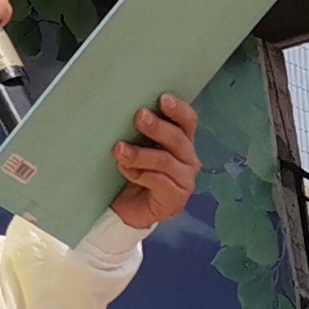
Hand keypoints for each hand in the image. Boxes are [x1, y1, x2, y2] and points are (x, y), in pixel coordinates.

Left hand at [109, 95, 200, 229]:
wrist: (129, 210)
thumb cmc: (134, 171)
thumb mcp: (137, 146)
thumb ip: (139, 131)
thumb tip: (123, 107)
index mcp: (182, 141)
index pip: (188, 121)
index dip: (178, 109)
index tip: (162, 98)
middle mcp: (189, 159)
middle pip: (178, 139)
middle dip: (158, 127)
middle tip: (139, 116)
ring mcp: (185, 180)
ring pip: (166, 161)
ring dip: (140, 154)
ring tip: (119, 150)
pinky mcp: (176, 199)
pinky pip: (160, 182)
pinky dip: (140, 174)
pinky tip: (124, 170)